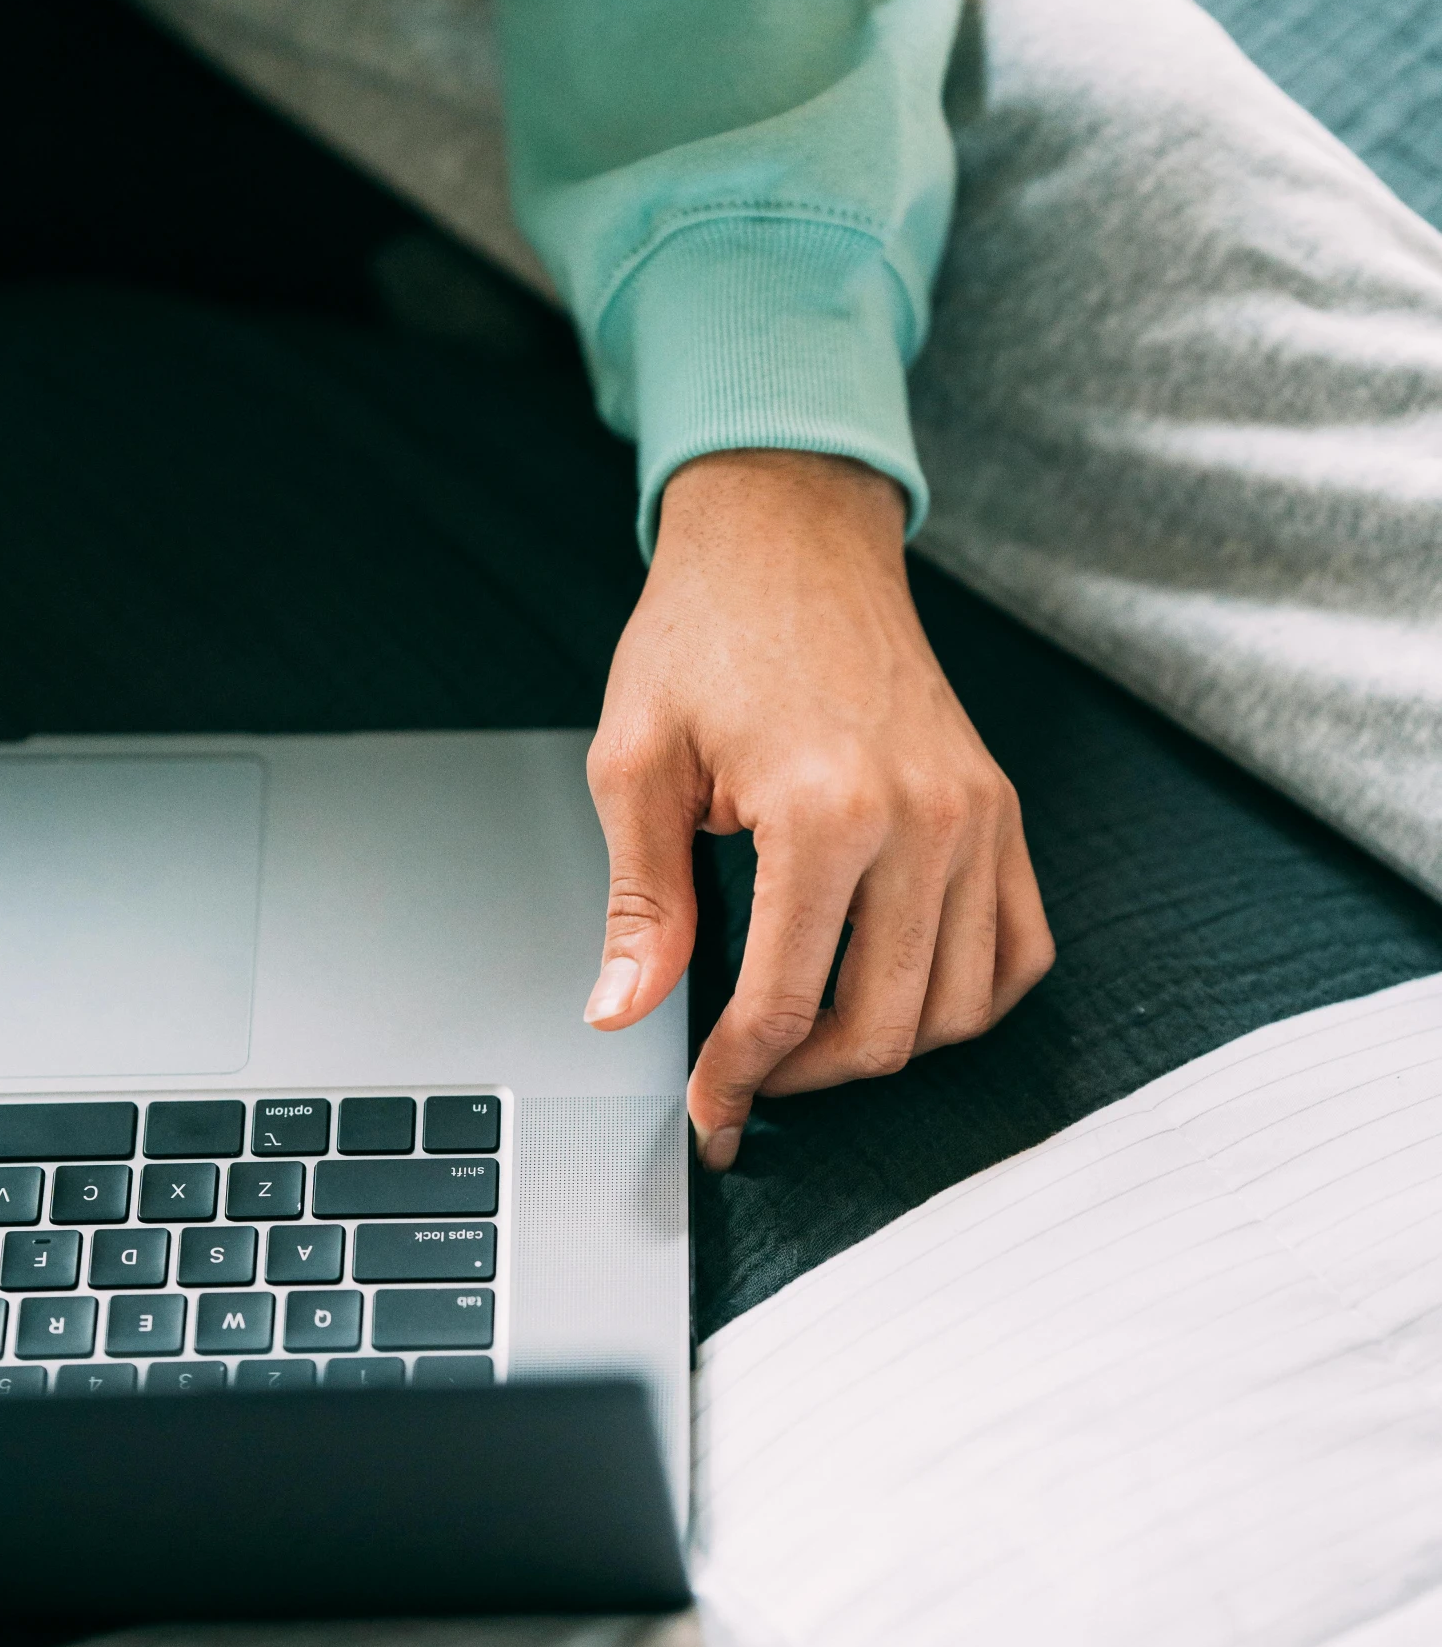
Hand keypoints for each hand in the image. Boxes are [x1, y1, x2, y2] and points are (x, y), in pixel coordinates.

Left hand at [582, 449, 1054, 1169]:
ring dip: (886, 1051)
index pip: (785, 1006)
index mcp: (825, 811)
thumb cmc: (706, 631)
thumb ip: (642, 904)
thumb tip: (624, 1012)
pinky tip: (908, 1001)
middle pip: (884, 1027)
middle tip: (749, 1080)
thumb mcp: (635, 763)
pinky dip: (973, 1000)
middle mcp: (922, 820)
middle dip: (806, 1080)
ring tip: (815, 1045)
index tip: (711, 1112)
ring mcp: (977, 816)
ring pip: (960, 1008)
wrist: (791, 533)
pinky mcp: (1000, 807)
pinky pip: (1022, 948)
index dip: (737, 1081)